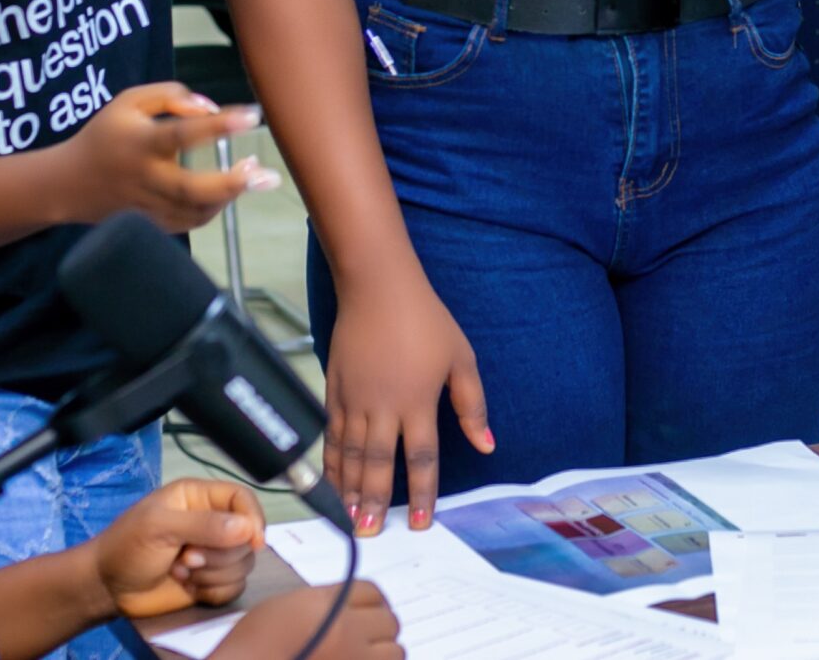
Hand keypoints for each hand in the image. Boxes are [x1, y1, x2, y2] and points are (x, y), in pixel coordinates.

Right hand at [58, 84, 273, 231]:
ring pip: (197, 211)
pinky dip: (216, 208)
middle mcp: (145, 178)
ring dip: (231, 196)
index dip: (220, 125)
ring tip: (254, 175)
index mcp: (140, 142)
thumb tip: (211, 108)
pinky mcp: (152, 224)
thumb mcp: (130, 101)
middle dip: (234, 183)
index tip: (253, 116)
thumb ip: (172, 95)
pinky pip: (192, 223)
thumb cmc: (107, 134)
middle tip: (267, 173)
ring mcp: (148, 206)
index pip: (183, 133)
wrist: (69, 183)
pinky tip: (230, 190)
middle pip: (193, 189)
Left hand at [92, 478, 264, 621]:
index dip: (253, 518)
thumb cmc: (125, 547)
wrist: (107, 588)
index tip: (253, 541)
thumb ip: (202, 525)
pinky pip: (233, 588)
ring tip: (180, 571)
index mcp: (199, 498)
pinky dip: (214, 591)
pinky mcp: (210, 582)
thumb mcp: (158, 528)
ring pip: (242, 564)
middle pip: (247, 536)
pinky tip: (188, 587)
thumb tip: (247, 528)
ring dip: (213, 574)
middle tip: (187, 558)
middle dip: (219, 554)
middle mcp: (211, 524)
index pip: (242, 499)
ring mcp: (212, 555)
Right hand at [216, 582, 401, 659]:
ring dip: (385, 653)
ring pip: (396, 651)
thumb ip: (320, 604)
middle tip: (368, 636)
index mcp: (326, 605)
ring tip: (369, 656)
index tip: (368, 611)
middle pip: (389, 620)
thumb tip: (344, 608)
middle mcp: (346, 631)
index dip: (372, 601)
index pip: (372, 591)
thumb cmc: (253, 646)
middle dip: (381, 627)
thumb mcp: (284, 609)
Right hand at [326, 272, 492, 536]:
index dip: (422, 494)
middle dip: (375, 502)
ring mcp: (354, 398)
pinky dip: (331, 461)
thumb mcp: (461, 357)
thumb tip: (487, 445)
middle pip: (378, 464)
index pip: (422, 458)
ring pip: (350, 454)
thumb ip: (472, 406)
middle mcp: (384, 406)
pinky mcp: (334, 388)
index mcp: (418, 401)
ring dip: (349, 489)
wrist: (377, 284)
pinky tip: (331, 480)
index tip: (420, 523)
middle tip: (370, 533)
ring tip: (349, 519)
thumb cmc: (425, 319)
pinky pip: (331, 434)